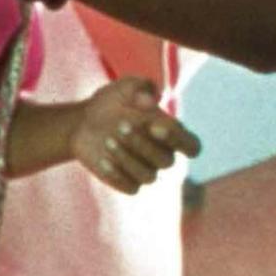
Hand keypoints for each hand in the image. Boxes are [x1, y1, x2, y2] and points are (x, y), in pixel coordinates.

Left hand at [71, 77, 200, 192]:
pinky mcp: (128, 183)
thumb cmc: (112, 102)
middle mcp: (163, 155)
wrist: (83, 122)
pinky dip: (117, 175)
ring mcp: (146, 171)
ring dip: (128, 159)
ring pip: (148, 177)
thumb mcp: (125, 87)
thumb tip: (149, 100)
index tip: (154, 126)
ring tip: (108, 140)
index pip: (192, 146)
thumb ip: (140, 88)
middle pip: (167, 162)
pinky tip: (103, 160)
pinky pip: (131, 188)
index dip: (178, 140)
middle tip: (121, 125)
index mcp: (171, 134)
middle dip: (143, 144)